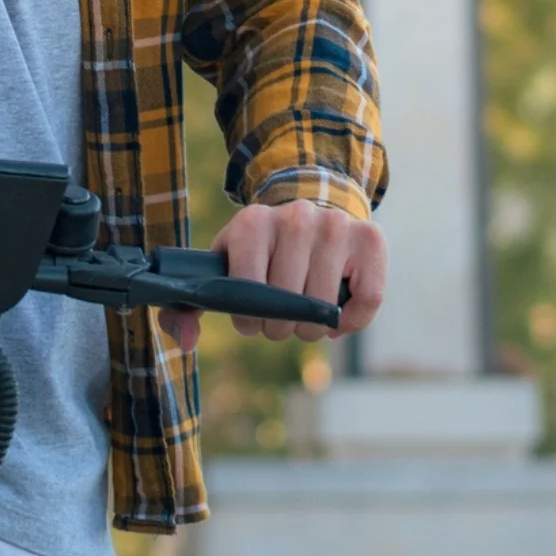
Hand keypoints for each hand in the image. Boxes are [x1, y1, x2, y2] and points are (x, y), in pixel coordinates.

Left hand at [160, 201, 387, 351]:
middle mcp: (295, 217)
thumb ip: (188, 307)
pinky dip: (350, 322)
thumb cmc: (259, 255)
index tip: (251, 320)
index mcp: (252, 222)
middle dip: (281, 327)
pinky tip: (335, 317)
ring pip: (324, 308)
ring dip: (313, 328)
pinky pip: (366, 301)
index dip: (249, 320)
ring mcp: (335, 225)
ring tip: (304, 316)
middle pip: (289, 305)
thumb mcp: (221, 269)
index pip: (249, 291)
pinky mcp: (369, 238)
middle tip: (280, 319)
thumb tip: (186, 342)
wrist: (309, 214)